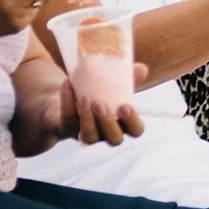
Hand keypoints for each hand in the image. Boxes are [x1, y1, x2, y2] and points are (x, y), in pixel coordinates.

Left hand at [14, 59, 149, 153]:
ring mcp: (85, 134)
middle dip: (108, 123)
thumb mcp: (114, 85)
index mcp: (122, 124)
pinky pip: (66, 121)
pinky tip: (68, 84)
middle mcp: (106, 134)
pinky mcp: (66, 129)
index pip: (135, 131)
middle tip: (101, 105)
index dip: (132, 122)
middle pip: (114, 139)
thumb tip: (142, 69)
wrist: (67, 96)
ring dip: (88, 120)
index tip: (125, 106)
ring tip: (85, 99)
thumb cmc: (98, 93)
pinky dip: (67, 101)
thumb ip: (128, 79)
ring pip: (89, 138)